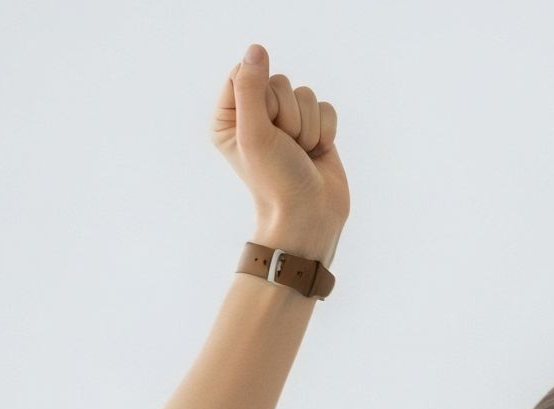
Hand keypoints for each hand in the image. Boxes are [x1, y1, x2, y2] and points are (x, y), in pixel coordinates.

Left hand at [210, 43, 346, 264]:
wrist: (307, 214)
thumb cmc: (275, 181)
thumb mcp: (254, 133)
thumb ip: (251, 88)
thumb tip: (255, 49)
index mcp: (229, 118)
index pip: (246, 74)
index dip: (262, 97)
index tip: (264, 128)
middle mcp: (254, 117)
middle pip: (278, 82)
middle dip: (287, 115)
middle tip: (284, 147)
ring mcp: (285, 123)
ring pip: (304, 93)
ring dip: (307, 126)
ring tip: (299, 154)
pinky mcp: (312, 128)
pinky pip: (325, 106)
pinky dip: (324, 131)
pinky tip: (315, 153)